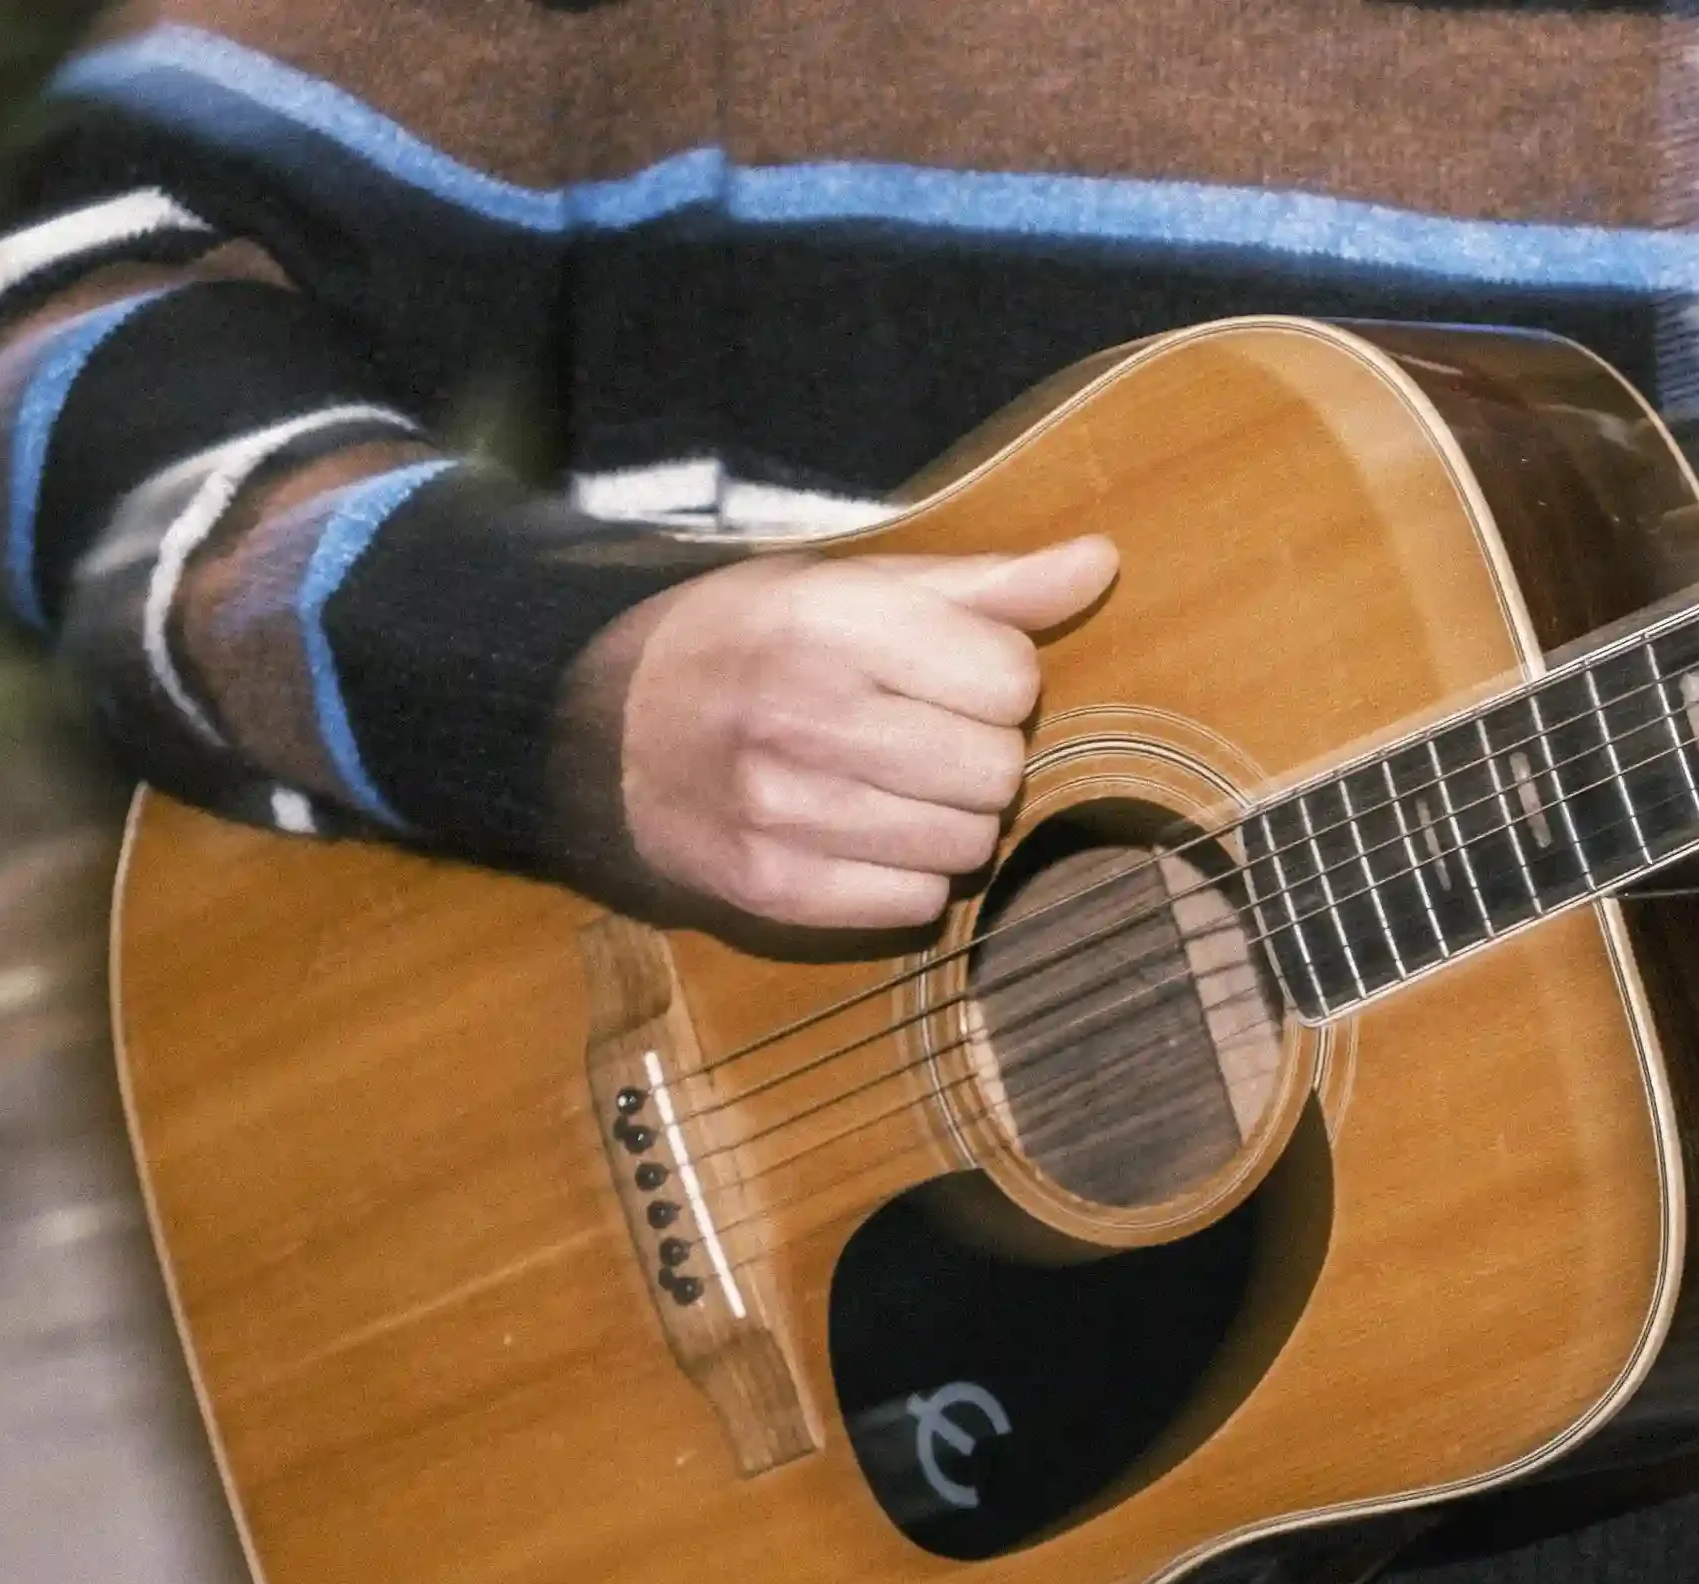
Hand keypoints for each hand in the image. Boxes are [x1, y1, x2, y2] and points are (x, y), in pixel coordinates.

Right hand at [618, 533, 1117, 928]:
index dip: (993, 681)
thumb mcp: (843, 586)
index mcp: (832, 622)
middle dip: (978, 757)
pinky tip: (860, 838)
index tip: (943, 679)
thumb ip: (979, 586)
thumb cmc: (739, 647)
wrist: (600, 736)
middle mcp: (808, 716)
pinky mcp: (775, 888)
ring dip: (947, 822)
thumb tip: (1099, 564)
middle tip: (918, 740)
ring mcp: (787, 811)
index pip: (1011, 677)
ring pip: (966, 845)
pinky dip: (906, 879)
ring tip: (886, 788)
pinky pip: (917, 905)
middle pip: (999, 769)